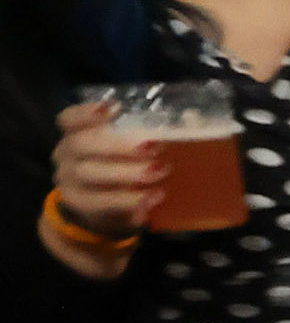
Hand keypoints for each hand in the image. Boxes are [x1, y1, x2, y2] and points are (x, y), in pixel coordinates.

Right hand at [42, 101, 160, 274]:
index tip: (113, 108)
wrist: (102, 214)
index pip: (69, 119)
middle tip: (153, 148)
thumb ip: (143, 138)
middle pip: (81, 144)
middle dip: (118, 145)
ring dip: (126, 172)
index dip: (86, 112)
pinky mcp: (79, 204)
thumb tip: (190, 123)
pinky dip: (127, 199)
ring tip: (157, 172)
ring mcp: (68, 180)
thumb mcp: (128, 153)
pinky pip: (99, 201)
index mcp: (76, 134)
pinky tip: (150, 198)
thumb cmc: (120, 172)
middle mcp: (66, 154)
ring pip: (89, 173)